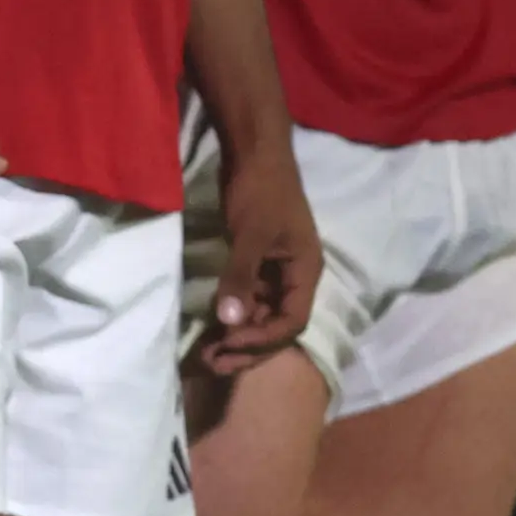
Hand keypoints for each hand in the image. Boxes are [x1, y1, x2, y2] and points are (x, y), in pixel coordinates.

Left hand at [193, 139, 316, 377]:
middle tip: (214, 363)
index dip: (262, 339)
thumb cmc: (260, 190)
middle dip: (248, 347)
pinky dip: (233, 315)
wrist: (255, 152)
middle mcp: (296, 277)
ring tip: (208, 354)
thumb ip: (241, 276)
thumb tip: (229, 321)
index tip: (229, 344)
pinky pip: (250, 300)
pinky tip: (213, 328)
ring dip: (238, 335)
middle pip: (277, 325)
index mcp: (306, 272)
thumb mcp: (250, 234)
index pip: (291, 322)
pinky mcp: (259, 264)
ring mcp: (277, 272)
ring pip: (262, 316)